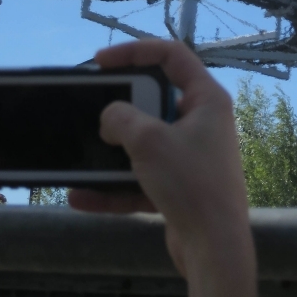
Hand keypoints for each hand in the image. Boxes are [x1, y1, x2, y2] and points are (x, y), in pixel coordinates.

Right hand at [69, 39, 257, 296]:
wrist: (214, 246)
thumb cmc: (190, 182)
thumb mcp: (148, 140)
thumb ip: (121, 118)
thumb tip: (111, 118)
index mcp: (207, 99)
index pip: (172, 56)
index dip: (134, 51)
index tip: (99, 61)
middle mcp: (204, 122)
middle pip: (156, 101)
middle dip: (122, 108)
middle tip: (93, 112)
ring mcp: (192, 156)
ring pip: (146, 143)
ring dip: (114, 151)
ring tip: (82, 155)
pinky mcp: (181, 187)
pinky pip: (142, 179)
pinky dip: (115, 187)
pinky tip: (81, 196)